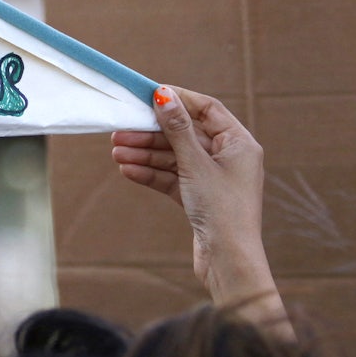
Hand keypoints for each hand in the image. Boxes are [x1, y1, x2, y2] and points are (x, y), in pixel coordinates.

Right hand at [111, 87, 289, 334]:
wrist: (228, 262)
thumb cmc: (221, 210)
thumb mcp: (195, 164)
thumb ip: (177, 128)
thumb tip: (164, 94)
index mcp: (239, 143)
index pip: (207, 109)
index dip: (178, 100)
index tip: (149, 95)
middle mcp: (228, 158)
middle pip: (184, 135)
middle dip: (151, 134)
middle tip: (120, 131)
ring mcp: (213, 178)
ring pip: (174, 157)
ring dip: (145, 154)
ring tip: (116, 153)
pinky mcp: (199, 197)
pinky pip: (172, 177)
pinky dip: (151, 173)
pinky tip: (128, 171)